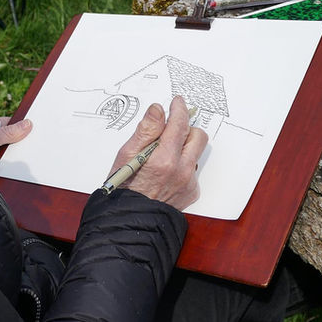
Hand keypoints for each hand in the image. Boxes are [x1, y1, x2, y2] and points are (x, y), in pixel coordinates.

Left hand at [0, 117, 32, 167]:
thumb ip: (8, 132)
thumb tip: (27, 123)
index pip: (10, 123)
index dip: (22, 125)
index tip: (35, 127)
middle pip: (13, 138)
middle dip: (21, 142)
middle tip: (35, 144)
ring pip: (12, 153)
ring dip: (19, 156)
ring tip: (31, 155)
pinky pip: (10, 166)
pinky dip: (15, 166)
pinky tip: (23, 166)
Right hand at [108, 96, 207, 210]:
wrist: (131, 219)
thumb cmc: (123, 188)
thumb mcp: (126, 155)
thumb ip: (145, 130)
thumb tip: (158, 110)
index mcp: (163, 159)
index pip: (179, 124)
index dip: (179, 109)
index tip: (177, 102)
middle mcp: (181, 171)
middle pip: (197, 136)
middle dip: (186, 128)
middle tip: (172, 129)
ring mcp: (189, 183)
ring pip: (196, 153)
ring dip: (185, 147)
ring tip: (165, 153)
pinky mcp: (192, 192)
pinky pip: (193, 170)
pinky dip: (182, 166)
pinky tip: (166, 173)